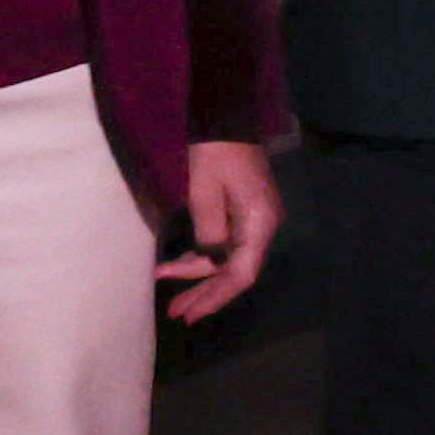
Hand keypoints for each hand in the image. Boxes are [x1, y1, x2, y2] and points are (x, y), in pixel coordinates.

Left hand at [162, 141, 283, 325]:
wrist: (226, 122)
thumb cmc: (215, 154)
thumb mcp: (204, 194)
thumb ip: (208, 233)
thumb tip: (208, 260)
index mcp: (260, 224)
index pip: (242, 274)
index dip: (216, 297)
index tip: (191, 313)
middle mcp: (264, 227)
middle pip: (236, 272)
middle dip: (205, 293)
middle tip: (176, 313)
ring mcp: (255, 222)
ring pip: (228, 261)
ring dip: (199, 278)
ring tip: (171, 295)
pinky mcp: (243, 216)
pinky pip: (224, 246)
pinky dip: (202, 258)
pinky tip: (177, 267)